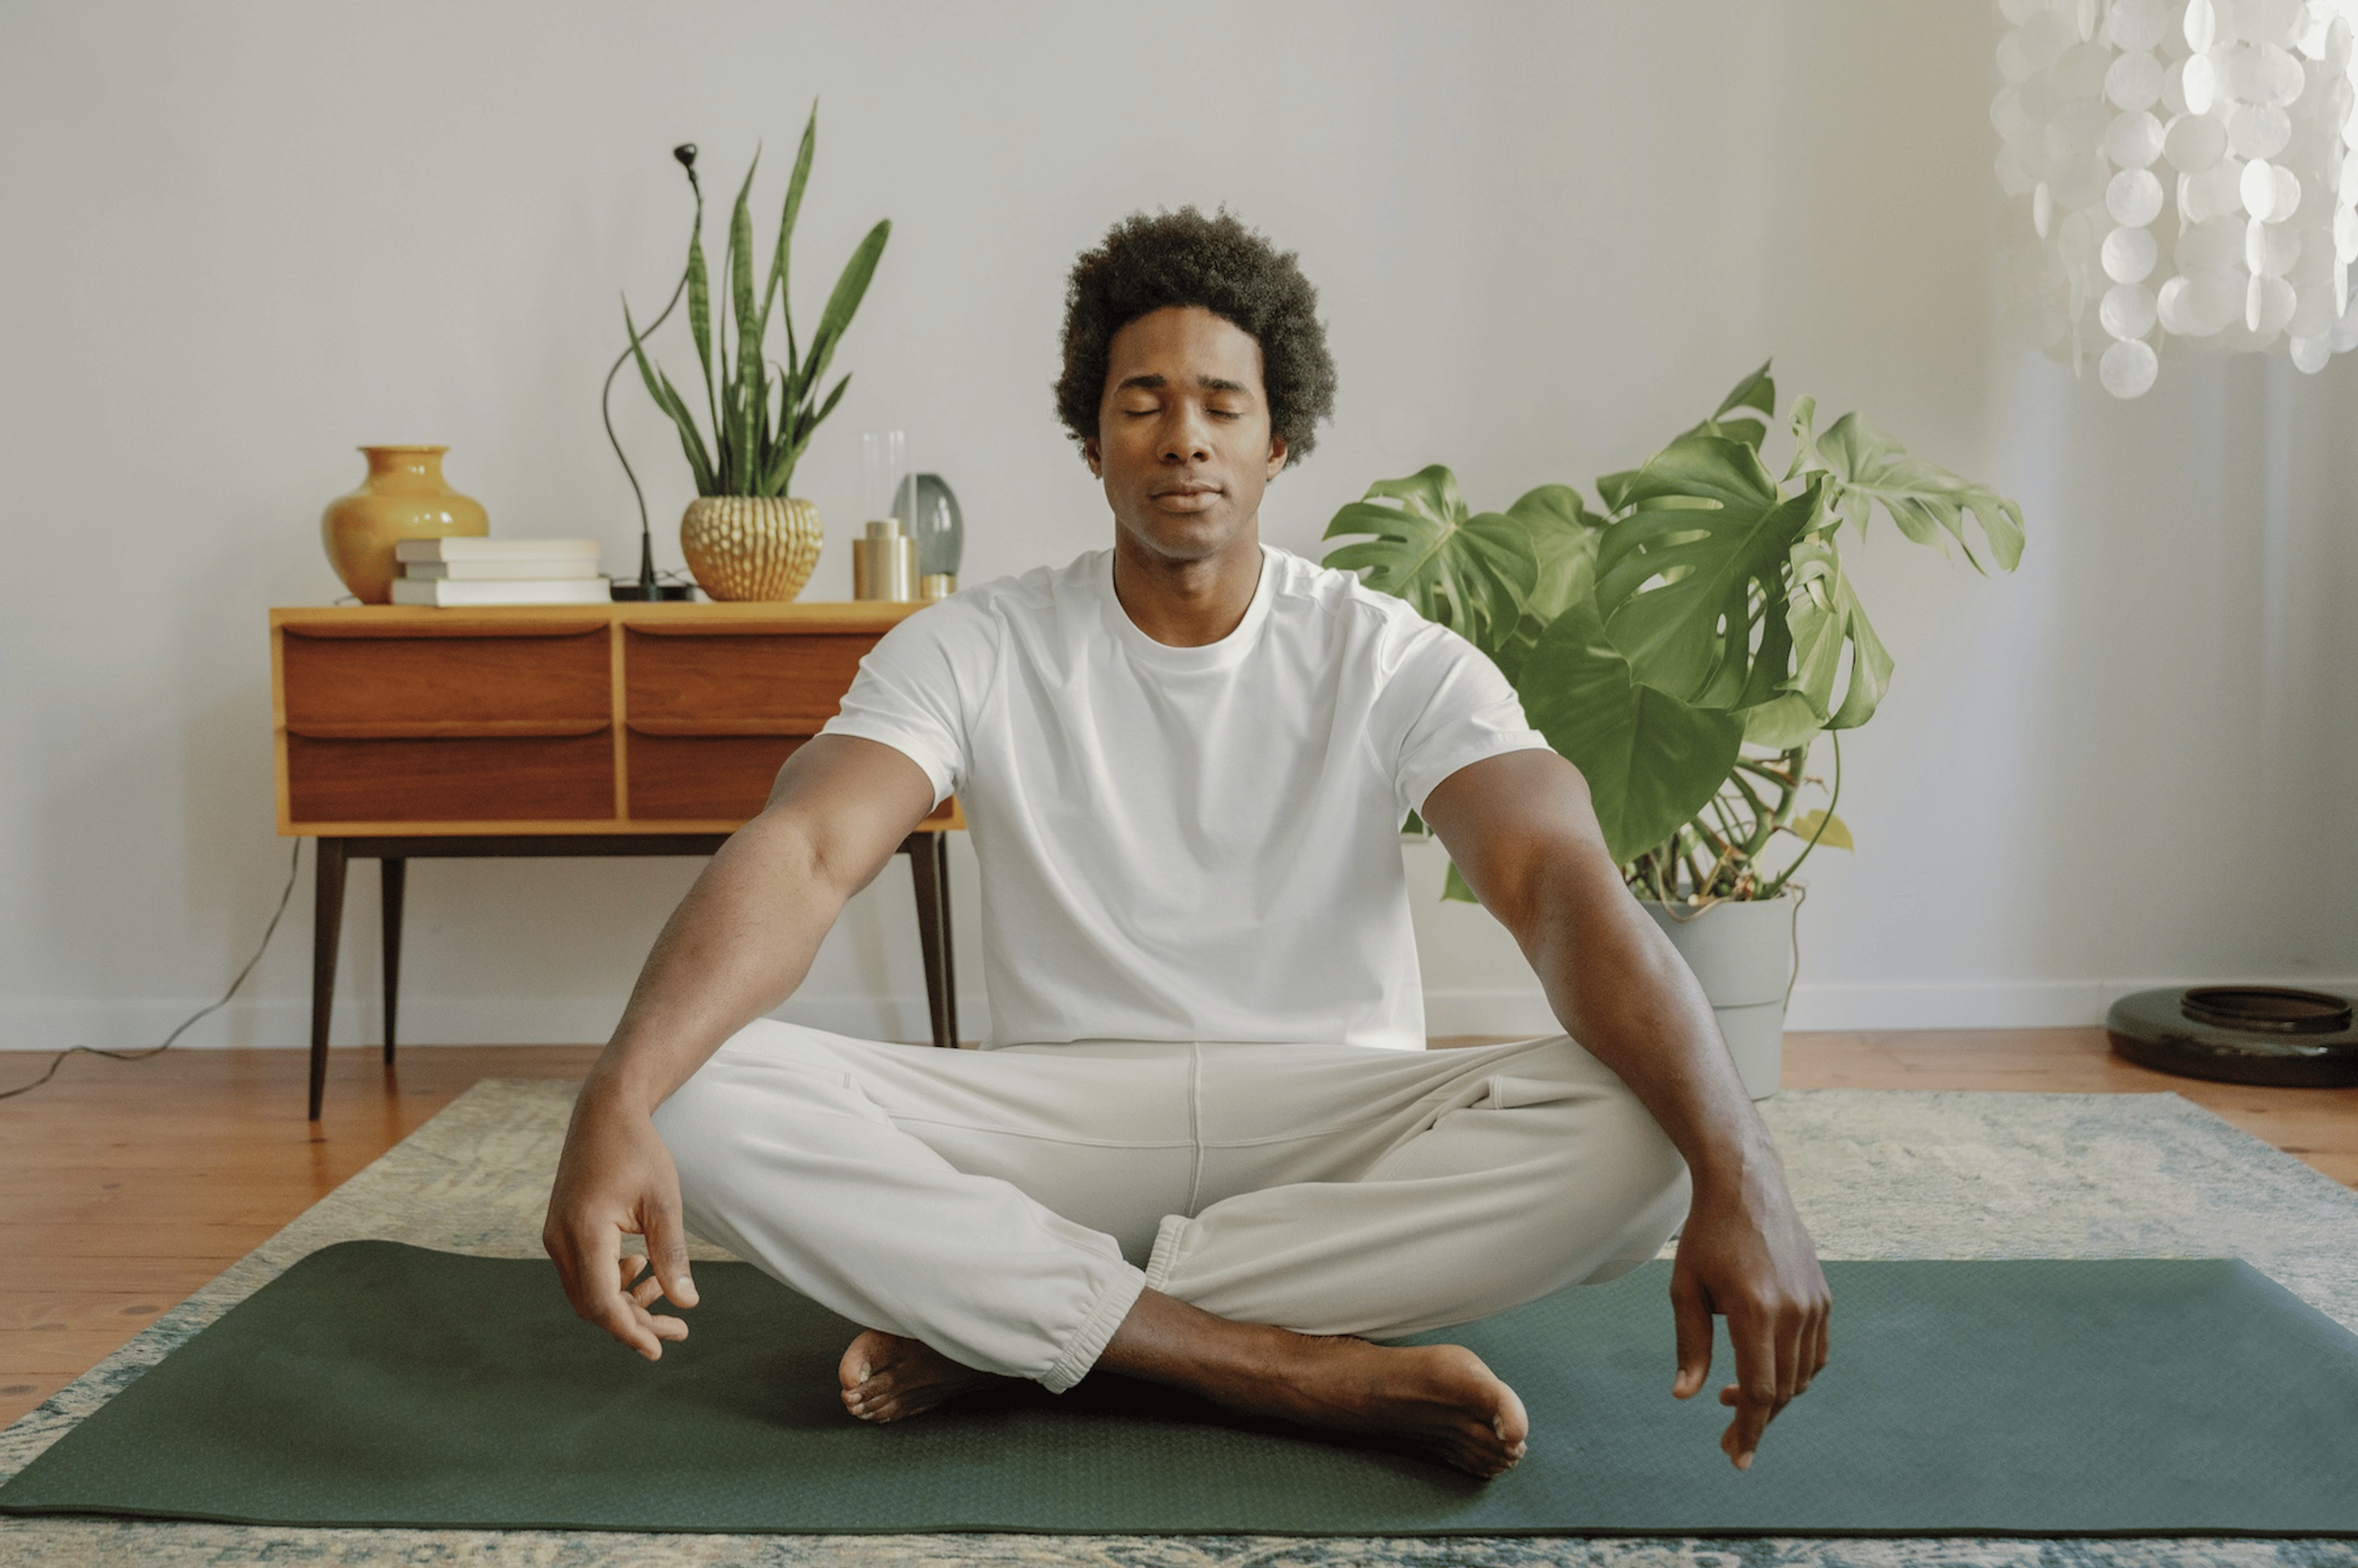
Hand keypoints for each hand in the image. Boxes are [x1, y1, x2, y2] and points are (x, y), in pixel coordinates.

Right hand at [541, 1088, 699, 1358]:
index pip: (602, 1301)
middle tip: (678, 1330)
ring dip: (624, 1301)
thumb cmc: (638, 1151)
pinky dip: (611, 1281)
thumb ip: (671, 1254)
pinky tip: (641, 1267)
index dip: (630, 1330)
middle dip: (634, 1321)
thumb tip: (686, 1303)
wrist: (604, 1113)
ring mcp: (556, 1236)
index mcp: (584, 1232)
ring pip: (587, 1291)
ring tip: (665, 1291)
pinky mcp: (561, 1231)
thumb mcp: (664, 1202)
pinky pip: (583, 1273)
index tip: (658, 1349)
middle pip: (592, 1304)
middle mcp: (560, 1240)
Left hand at [1668, 1140, 1829, 1468]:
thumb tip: (1685, 1397)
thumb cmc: (1707, 1235)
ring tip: (1736, 1399)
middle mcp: (1793, 1311)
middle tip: (1728, 1437)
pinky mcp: (1823, 1297)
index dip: (1751, 1430)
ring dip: (1776, 1398)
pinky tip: (1766, 1371)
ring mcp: (1814, 1304)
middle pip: (1784, 1390)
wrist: (1748, 1186)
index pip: (1761, 1391)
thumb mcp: (1685, 1288)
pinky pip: (1815, 1353)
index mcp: (1756, 1311)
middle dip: (1759, 1421)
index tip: (1737, 1458)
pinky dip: (1794, 1373)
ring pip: (1803, 1375)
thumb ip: (1691, 1345)